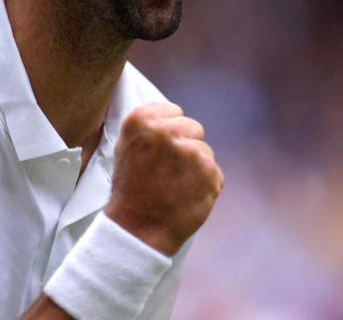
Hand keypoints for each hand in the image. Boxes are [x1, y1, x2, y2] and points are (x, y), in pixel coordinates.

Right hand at [103, 103, 223, 255]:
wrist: (136, 230)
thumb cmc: (130, 190)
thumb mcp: (127, 147)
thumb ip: (150, 126)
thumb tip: (175, 115)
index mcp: (142, 119)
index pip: (174, 112)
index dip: (169, 133)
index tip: (159, 152)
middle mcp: (167, 130)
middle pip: (193, 128)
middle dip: (186, 146)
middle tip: (168, 171)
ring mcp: (190, 151)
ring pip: (205, 151)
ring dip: (196, 168)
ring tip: (175, 187)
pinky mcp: (209, 171)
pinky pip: (215, 173)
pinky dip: (206, 186)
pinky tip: (187, 197)